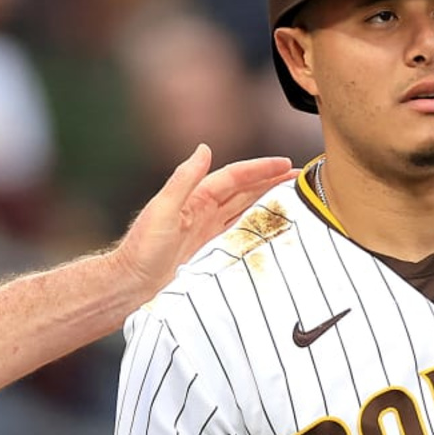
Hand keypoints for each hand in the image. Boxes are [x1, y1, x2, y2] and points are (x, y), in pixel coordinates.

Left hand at [111, 145, 295, 302]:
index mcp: (196, 198)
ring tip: (294, 198)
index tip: (287, 164)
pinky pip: (241, 236)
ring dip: (269, 202)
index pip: (235, 177)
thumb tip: (204, 149)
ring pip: (246, 212)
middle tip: (301, 177)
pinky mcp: (211, 253)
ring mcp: (210, 233)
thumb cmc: (141, 249)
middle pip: (246, 191)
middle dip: (272, 182)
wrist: (131, 285)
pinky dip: (258, 229)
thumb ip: (183, 180)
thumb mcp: (162, 210)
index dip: (261, 169)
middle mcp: (205, 212)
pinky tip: (273, 230)